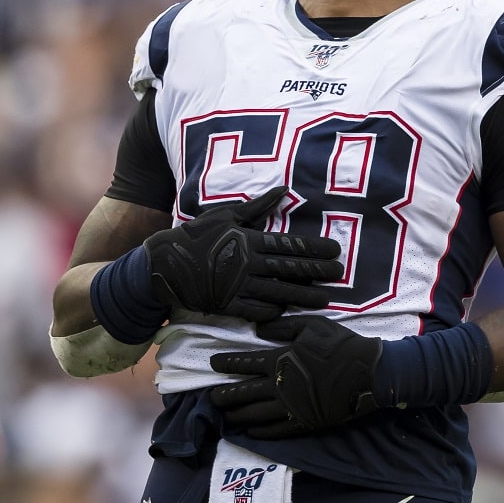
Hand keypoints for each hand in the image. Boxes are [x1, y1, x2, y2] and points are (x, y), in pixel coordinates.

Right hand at [143, 186, 342, 321]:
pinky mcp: (228, 306)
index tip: (334, 251)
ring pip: (279, 293)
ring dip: (304, 296)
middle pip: (289, 269)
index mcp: (247, 240)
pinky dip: (274, 313)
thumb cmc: (197, 236)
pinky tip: (289, 312)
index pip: (288, 245)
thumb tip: (285, 190)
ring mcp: (237, 287)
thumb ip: (258, 206)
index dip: (314, 249)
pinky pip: (257, 311)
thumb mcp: (226, 215)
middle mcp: (246, 264)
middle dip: (317, 272)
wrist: (164, 264)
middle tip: (339, 274)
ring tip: (325, 299)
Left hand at [210, 315, 381, 437]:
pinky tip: (250, 431)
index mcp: (280, 359)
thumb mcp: (313, 325)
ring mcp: (290, 407)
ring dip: (237, 414)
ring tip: (225, 416)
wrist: (368, 374)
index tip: (213, 363)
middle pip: (243, 392)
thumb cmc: (340, 346)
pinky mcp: (302, 422)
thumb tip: (260, 328)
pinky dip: (259, 431)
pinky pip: (275, 430)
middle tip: (210, 397)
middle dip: (224, 395)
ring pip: (255, 413)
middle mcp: (279, 385)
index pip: (245, 362)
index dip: (227, 363)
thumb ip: (285, 326)